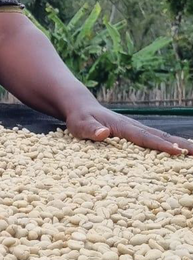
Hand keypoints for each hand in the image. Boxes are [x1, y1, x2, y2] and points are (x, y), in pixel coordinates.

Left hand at [65, 103, 192, 155]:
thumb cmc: (79, 118)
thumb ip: (90, 130)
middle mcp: (133, 127)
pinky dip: (170, 144)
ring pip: (160, 137)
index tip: (178, 153)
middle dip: (180, 145)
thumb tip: (103, 134)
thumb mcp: (79, 125)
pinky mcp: (134, 133)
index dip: (161, 146)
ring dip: (179, 144)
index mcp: (122, 127)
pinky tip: (180, 151)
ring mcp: (135, 129)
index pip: (144, 138)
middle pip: (160, 137)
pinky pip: (155, 139)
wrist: (81, 107)